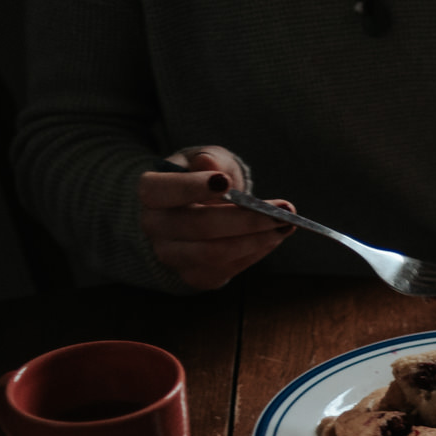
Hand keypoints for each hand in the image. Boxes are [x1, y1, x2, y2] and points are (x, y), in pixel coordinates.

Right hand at [137, 146, 294, 290]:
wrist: (198, 209)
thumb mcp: (207, 159)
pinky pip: (226, 269)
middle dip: (245, 219)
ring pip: (214, 253)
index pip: (159, 191)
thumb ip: (210, 160)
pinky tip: (272, 238)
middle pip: (198, 227)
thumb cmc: (203, 177)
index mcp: (151, 193)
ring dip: (256, 240)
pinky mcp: (194, 276)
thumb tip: (209, 164)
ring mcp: (172, 255)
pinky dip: (254, 253)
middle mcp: (155, 227)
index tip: (225, 182)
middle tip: (282, 210)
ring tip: (285, 225)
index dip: (190, 187)